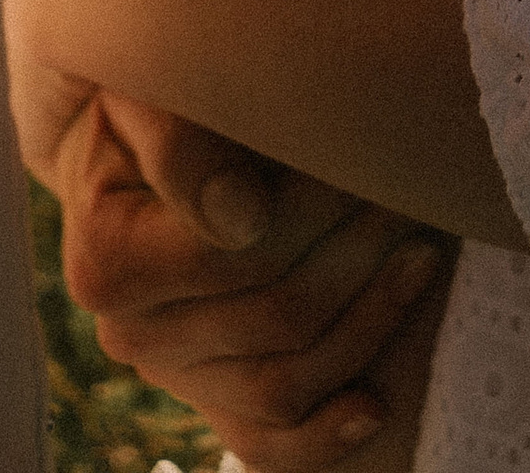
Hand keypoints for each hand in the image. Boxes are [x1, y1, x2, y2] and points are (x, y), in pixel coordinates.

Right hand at [42, 96, 445, 469]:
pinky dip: (326, 433)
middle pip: (274, 318)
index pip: (233, 255)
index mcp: (106, 261)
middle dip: (357, 254)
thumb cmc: (162, 101)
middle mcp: (130, 334)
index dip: (313, 209)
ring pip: (284, 385)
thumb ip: (182, 142)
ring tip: (422, 249)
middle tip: (412, 193)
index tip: (370, 161)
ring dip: (369, 320)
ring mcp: (175, 377)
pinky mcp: (212, 404)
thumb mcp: (153, 91)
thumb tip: (242, 218)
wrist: (150, 147)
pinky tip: (376, 403)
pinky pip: (269, 445)